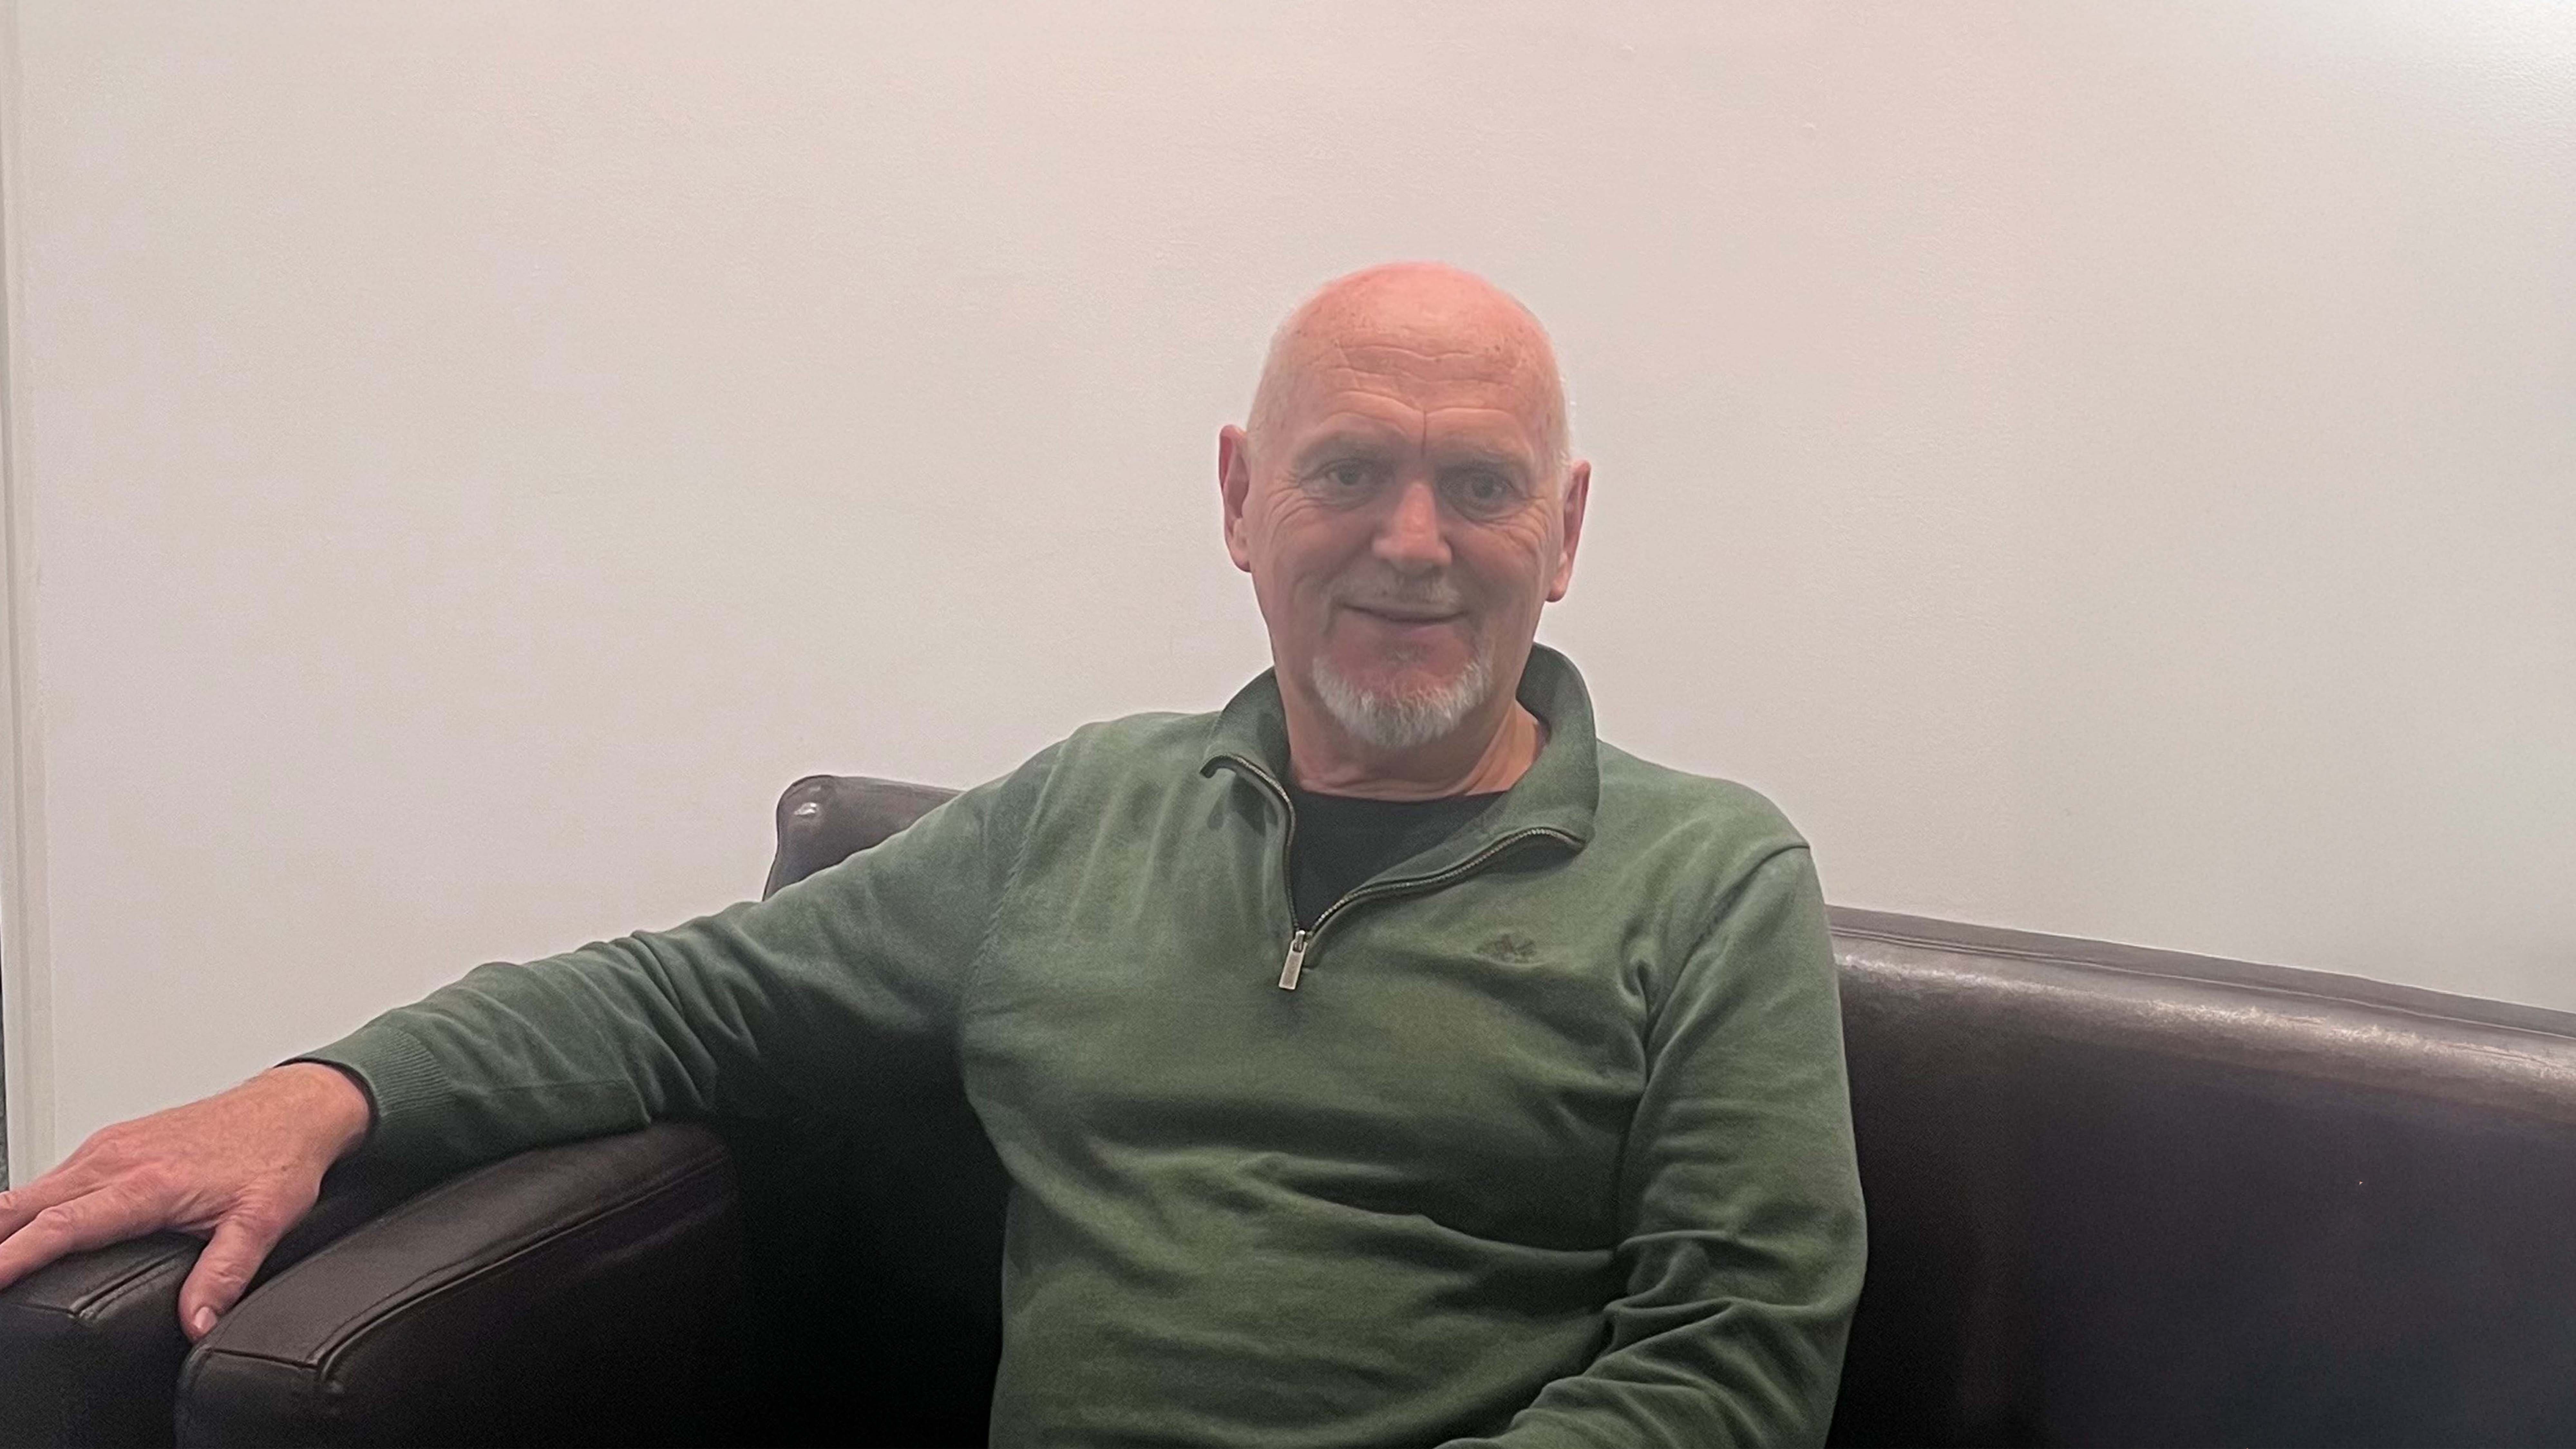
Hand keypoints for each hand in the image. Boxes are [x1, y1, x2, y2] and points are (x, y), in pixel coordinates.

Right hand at [0, 1062, 370, 1340]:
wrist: (294, 1107)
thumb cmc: (278, 1155)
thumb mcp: (263, 1219)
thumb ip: (226, 1273)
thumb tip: (198, 1321)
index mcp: (148, 1183)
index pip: (62, 1225)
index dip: (16, 1256)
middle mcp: (118, 1158)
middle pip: (26, 1204)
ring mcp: (110, 1146)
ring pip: (32, 1188)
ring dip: (3, 1224)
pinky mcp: (112, 1142)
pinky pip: (52, 1175)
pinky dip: (24, 1205)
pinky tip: (16, 1228)